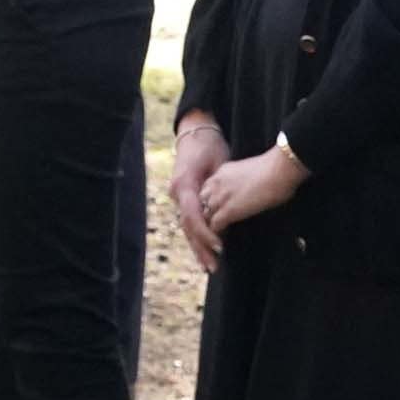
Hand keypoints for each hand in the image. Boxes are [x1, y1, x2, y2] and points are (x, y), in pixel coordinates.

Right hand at [170, 117, 229, 268]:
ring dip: (198, 248)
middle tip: (213, 266)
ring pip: (188, 228)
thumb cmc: (208, 145)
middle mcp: (178, 194)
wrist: (196, 133)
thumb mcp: (216, 161)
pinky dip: (198, 238)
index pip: (192, 217)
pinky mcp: (185, 199)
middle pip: (188, 227)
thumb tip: (222, 207)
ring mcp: (179, 197)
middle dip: (201, 248)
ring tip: (210, 266)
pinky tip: (205, 253)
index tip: (219, 246)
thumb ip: (217, 184)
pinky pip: (191, 222)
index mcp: (184, 185)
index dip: (205, 234)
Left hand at [195, 142, 306, 234]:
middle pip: (201, 202)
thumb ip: (244, 181)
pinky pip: (214, 226)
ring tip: (217, 236)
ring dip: (210, 226)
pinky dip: (217, 235)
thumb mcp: (252, 172)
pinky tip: (223, 240)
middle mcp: (217, 183)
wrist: (279, 170)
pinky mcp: (228, 211)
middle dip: (207, 213)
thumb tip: (251, 190)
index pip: (207, 189)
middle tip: (216, 225)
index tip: (219, 210)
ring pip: (204, 215)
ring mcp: (220, 197)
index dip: (212, 201)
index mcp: (222, 172)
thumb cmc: (277, 169)